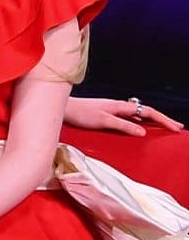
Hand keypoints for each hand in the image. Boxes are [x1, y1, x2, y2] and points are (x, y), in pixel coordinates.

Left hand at [62, 96, 182, 136]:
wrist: (62, 108)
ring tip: (164, 128)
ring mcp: (112, 109)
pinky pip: (129, 117)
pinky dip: (140, 122)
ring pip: (138, 114)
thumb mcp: (102, 121)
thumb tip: (143, 132)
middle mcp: (118, 106)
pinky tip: (141, 127)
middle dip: (162, 119)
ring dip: (152, 121)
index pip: (147, 112)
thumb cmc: (79, 114)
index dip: (163, 120)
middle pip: (146, 112)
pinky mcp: (106, 114)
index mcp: (120, 106)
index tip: (176, 128)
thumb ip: (123, 125)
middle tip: (176, 128)